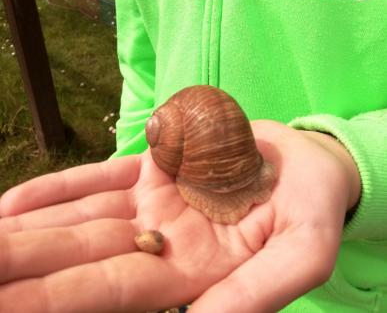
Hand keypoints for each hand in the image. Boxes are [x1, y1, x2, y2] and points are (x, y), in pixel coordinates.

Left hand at [0, 121, 358, 312]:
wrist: (308, 165)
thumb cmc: (314, 210)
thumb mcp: (303, 253)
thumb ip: (256, 292)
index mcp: (195, 275)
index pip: (112, 290)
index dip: (55, 298)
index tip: (6, 303)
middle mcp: (164, 244)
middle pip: (81, 255)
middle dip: (23, 265)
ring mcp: (154, 204)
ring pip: (80, 218)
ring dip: (27, 230)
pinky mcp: (156, 168)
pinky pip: (98, 178)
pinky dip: (57, 190)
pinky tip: (12, 203)